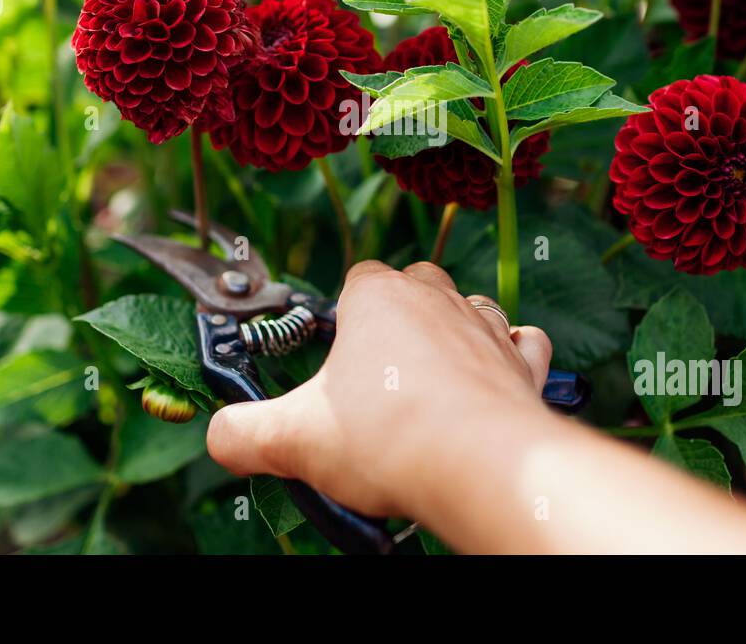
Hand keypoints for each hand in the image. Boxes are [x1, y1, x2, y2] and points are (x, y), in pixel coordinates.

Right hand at [205, 260, 552, 517]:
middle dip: (400, 315)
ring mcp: (487, 328)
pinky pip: (524, 344)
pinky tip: (494, 380)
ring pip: (471, 308)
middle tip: (377, 373)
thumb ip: (243, 433)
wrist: (481, 467)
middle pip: (416, 284)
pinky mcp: (524, 365)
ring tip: (430, 382)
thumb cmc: (390, 439)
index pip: (358, 278)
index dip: (345, 314)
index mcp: (378, 298)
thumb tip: (220, 436)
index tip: (336, 356)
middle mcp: (437, 299)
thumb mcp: (293, 439)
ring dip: (455, 333)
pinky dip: (512, 357)